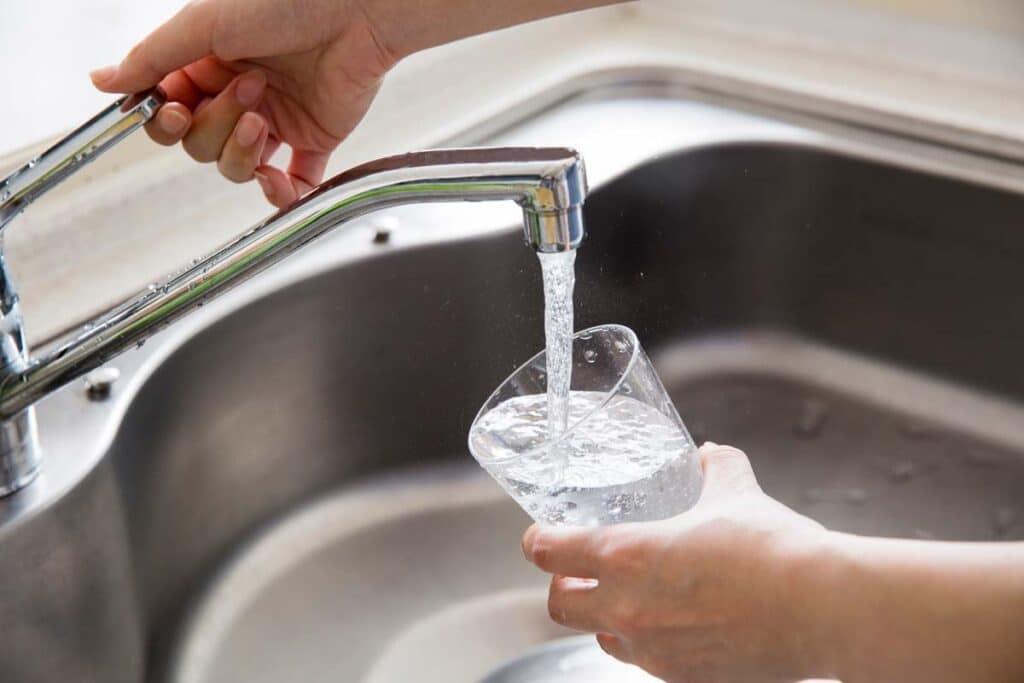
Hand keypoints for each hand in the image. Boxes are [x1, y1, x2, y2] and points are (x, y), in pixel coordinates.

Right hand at [91, 0, 394, 206]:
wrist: (356, 11)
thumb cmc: (287, 2)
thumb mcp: (205, 23)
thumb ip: (153, 58)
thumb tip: (103, 81)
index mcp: (208, 63)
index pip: (169, 111)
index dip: (167, 121)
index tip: (174, 110)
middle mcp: (238, 93)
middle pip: (199, 143)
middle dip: (214, 126)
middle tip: (244, 91)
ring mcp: (276, 119)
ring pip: (236, 165)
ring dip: (241, 150)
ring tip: (263, 117)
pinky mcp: (313, 138)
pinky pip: (291, 183)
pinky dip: (280, 193)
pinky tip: (274, 182)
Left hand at [522, 443, 833, 682]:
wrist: (821, 608)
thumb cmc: (774, 547)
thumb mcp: (735, 490)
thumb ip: (714, 467)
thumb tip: (706, 454)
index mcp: (625, 555)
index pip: (548, 552)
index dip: (538, 540)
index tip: (543, 535)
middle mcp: (627, 608)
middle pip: (559, 604)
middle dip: (563, 584)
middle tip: (581, 568)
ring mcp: (653, 651)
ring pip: (601, 637)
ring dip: (605, 615)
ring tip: (632, 595)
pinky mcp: (682, 677)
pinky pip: (646, 660)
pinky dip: (649, 642)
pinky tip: (677, 622)